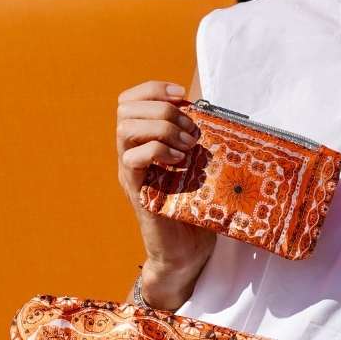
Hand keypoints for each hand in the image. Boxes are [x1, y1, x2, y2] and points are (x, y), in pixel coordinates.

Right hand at [115, 79, 215, 303]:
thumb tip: (216, 110)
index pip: (130, 100)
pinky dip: (158, 151)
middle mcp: (130, 153)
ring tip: (188, 146)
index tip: (183, 96)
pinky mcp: (137, 191)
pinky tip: (180, 162)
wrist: (187, 250)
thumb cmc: (196, 207)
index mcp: (142, 142)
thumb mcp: (198, 164)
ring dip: (162, 129)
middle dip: (163, 109)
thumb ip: (197, 138)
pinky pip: (132, 159)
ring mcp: (130, 172)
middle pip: (125, 108)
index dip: (154, 89)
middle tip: (191, 130)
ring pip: (124, 129)